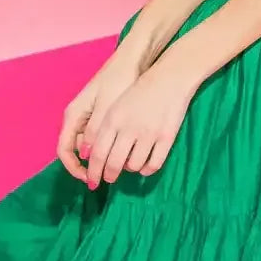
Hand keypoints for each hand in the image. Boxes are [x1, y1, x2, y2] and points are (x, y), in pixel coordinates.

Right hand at [57, 50, 142, 182]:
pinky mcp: (102, 115)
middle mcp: (78, 118)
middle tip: (105, 180)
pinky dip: (107, 148)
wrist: (134, 61)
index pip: (64, 150)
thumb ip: (96, 131)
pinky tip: (122, 155)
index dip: (74, 169)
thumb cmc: (119, 81)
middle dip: (88, 167)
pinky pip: (100, 138)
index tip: (90, 180)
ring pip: (89, 145)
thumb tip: (86, 154)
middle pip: (76, 150)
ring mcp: (89, 116)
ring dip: (99, 159)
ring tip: (115, 170)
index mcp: (74, 115)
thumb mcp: (107, 108)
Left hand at [78, 57, 197, 188]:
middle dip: (109, 175)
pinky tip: (145, 167)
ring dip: (129, 169)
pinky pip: (154, 164)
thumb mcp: (115, 107)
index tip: (93, 181)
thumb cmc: (139, 92)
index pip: (97, 154)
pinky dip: (147, 170)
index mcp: (112, 120)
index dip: (94, 171)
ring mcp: (148, 134)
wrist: (169, 80)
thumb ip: (102, 130)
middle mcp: (128, 129)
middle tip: (109, 179)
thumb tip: (91, 156)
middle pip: (114, 163)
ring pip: (134, 166)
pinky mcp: (166, 138)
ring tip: (129, 165)